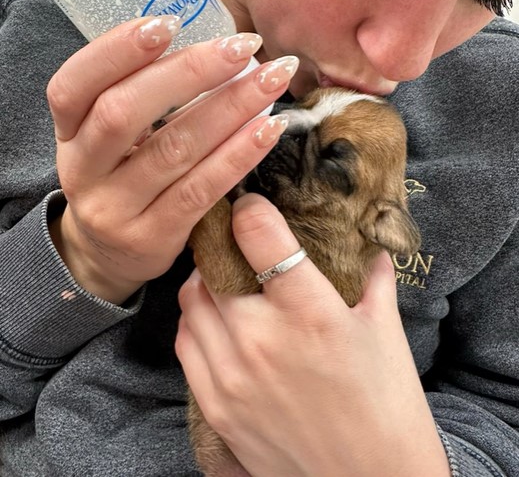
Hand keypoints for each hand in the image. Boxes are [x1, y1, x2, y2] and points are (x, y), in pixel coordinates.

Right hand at [47, 16, 297, 303]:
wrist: (109, 255)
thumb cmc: (122, 175)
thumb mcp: (108, 136)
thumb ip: (139, 93)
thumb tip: (209, 39)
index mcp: (68, 132)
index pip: (72, 86)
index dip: (116, 51)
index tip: (170, 21)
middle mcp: (82, 170)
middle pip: (124, 112)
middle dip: (189, 72)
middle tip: (243, 46)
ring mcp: (114, 209)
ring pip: (174, 149)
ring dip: (230, 107)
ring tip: (272, 79)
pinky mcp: (152, 238)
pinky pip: (201, 189)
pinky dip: (239, 153)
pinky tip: (270, 127)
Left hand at [176, 194, 449, 476]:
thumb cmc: (386, 404)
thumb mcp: (385, 330)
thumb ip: (372, 276)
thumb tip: (365, 241)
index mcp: (310, 312)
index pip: (258, 234)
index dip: (250, 210)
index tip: (252, 206)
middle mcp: (262, 339)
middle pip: (212, 265)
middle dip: (222, 246)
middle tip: (236, 244)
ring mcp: (232, 375)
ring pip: (190, 300)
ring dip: (205, 282)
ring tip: (227, 281)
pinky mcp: (215, 405)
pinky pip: (185, 343)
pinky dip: (195, 323)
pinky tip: (218, 322)